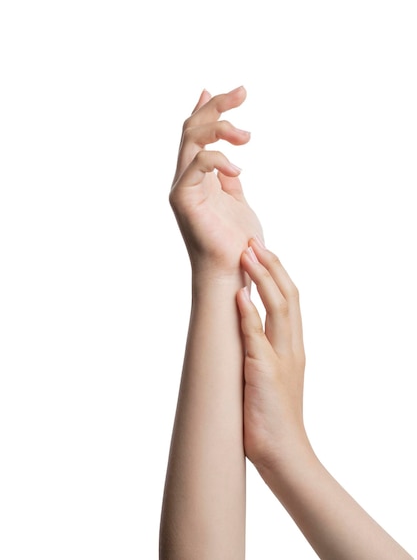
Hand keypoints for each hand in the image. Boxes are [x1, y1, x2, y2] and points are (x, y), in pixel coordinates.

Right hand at [169, 87, 261, 276]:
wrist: (234, 271)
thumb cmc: (237, 241)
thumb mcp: (236, 199)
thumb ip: (228, 175)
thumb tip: (231, 156)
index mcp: (199, 176)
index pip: (198, 133)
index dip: (209, 107)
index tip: (234, 92)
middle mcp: (187, 177)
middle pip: (192, 127)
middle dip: (216, 105)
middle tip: (243, 92)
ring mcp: (182, 186)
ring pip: (192, 138)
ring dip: (219, 126)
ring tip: (247, 136)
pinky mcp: (184, 197)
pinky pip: (197, 163)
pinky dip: (218, 159)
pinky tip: (239, 170)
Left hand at [236, 237, 309, 468]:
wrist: (284, 454)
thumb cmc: (272, 418)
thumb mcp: (271, 376)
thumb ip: (263, 351)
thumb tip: (243, 330)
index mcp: (293, 347)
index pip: (290, 300)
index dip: (277, 273)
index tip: (262, 252)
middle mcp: (291, 347)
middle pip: (288, 296)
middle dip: (271, 265)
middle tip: (254, 242)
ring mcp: (280, 358)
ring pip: (278, 308)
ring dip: (262, 278)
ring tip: (248, 254)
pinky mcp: (265, 372)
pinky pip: (256, 337)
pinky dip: (248, 313)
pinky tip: (239, 294)